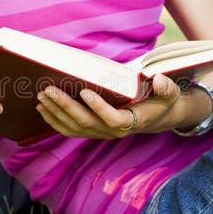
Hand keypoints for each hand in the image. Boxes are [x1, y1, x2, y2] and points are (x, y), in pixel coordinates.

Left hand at [36, 73, 191, 138]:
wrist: (157, 116)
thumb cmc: (162, 101)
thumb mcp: (170, 94)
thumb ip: (166, 88)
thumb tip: (159, 80)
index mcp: (132, 122)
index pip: (113, 120)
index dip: (98, 108)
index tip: (84, 92)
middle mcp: (113, 131)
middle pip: (86, 123)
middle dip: (65, 106)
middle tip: (48, 90)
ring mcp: (101, 133)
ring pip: (74, 128)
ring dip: (56, 113)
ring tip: (42, 97)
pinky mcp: (92, 131)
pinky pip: (71, 130)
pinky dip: (55, 121)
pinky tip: (43, 109)